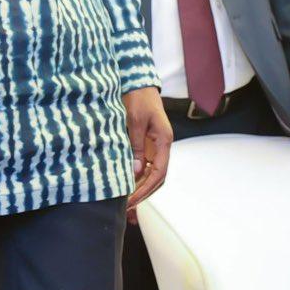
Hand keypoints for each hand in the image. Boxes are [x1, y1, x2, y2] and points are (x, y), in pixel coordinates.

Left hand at [122, 86, 172, 223]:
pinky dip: (136, 178)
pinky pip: (144, 166)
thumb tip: (136, 172)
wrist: (138, 83)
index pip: (159, 173)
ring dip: (140, 187)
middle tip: (126, 206)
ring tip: (125, 201)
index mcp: (164, 141)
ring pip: (151, 174)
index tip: (131, 199)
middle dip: (143, 193)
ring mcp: (155, 146)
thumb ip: (136, 146)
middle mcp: (162, 146)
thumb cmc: (138, 98)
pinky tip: (125, 185)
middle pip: (157, 177)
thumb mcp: (135, 121)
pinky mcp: (146, 144)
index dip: (146, 189)